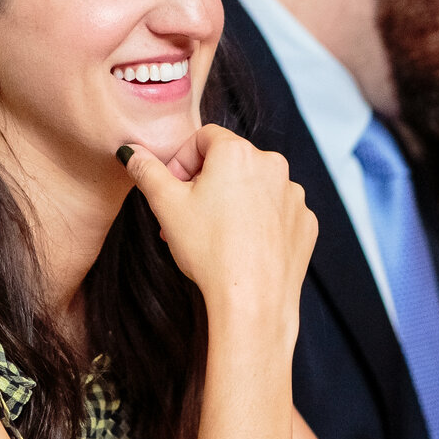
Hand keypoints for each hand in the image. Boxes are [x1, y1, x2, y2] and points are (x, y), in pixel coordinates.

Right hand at [122, 125, 315, 347]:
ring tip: (213, 236)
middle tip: (186, 217)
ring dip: (232, 202)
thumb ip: (146, 171)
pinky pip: (277, 212)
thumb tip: (132, 153)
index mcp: (238, 152)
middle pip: (230, 163)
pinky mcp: (305, 222)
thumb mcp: (165, 205)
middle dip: (204, 185)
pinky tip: (243, 246)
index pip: (203, 138)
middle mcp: (273, 165)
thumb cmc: (209, 250)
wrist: (253, 301)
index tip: (172, 188)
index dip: (182, 160)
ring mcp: (293, 195)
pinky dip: (259, 222)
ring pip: (255, 188)